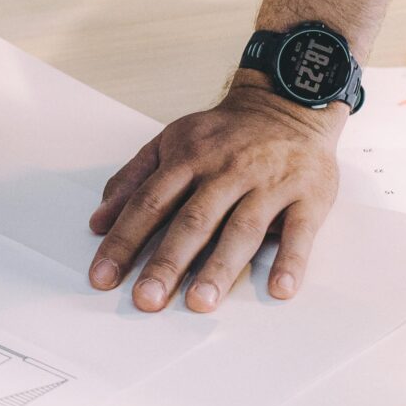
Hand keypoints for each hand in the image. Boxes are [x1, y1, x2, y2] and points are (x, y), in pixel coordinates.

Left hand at [87, 78, 342, 311]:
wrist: (288, 102)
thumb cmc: (222, 134)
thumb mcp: (170, 143)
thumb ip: (132, 180)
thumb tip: (97, 222)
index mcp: (187, 159)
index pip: (148, 204)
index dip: (124, 241)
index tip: (103, 277)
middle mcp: (226, 172)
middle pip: (192, 222)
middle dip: (167, 262)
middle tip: (146, 300)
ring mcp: (269, 184)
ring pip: (241, 229)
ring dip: (220, 268)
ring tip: (199, 302)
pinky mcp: (308, 195)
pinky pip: (300, 231)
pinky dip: (291, 260)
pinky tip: (279, 289)